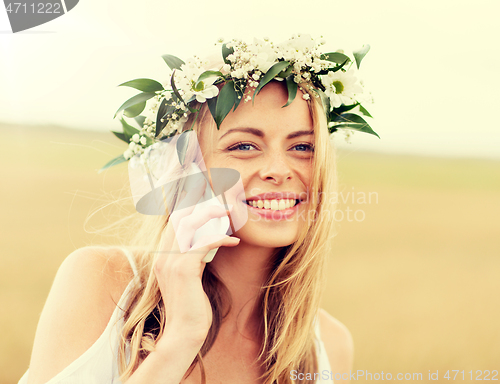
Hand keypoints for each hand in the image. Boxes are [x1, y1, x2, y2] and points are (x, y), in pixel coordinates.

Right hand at [153, 178, 239, 346]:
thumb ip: (194, 256)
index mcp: (162, 255)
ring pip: (190, 225)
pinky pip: (203, 243)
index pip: (171, 220)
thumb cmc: (192, 306)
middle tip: (215, 189)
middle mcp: (162, 255)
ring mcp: (170, 262)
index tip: (199, 187)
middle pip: (179, 216)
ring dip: (212, 215)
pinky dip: (220, 237)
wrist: (184, 333)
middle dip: (197, 200)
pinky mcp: (183, 270)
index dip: (184, 202)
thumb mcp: (191, 275)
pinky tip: (234, 239)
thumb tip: (207, 240)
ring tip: (230, 212)